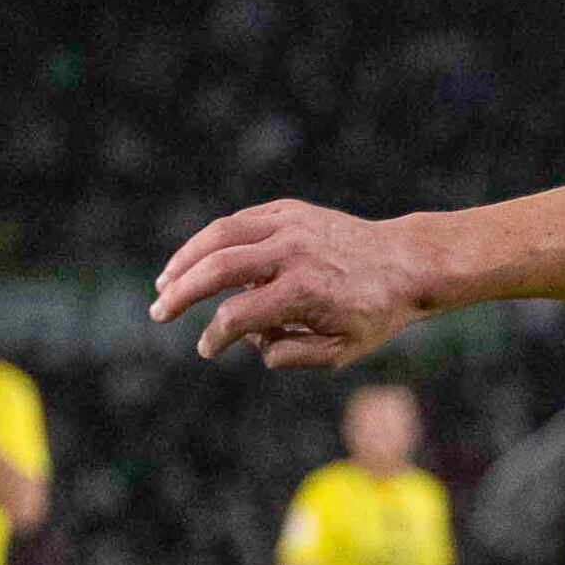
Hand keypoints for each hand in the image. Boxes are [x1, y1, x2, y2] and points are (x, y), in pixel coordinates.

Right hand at [155, 199, 425, 368]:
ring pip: (220, 235)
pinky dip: (213, 240)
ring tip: (165, 282)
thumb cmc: (374, 313)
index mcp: (302, 292)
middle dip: (181, 292)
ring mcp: (289, 224)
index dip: (215, 337)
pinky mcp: (289, 210)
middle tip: (159, 313)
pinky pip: (240, 221)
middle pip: (217, 269)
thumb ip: (291, 355)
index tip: (208, 349)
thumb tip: (252, 343)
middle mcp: (291, 253)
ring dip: (185, 259)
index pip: (237, 316)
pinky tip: (197, 259)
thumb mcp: (341, 351)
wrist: (406, 262)